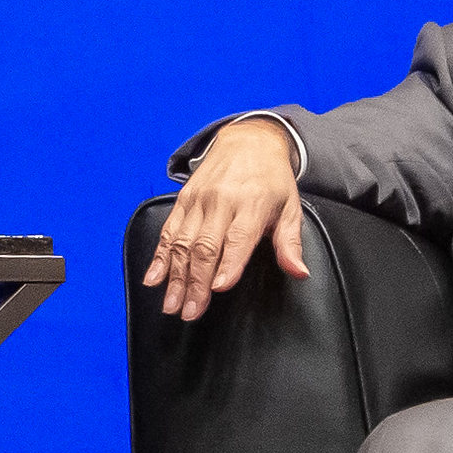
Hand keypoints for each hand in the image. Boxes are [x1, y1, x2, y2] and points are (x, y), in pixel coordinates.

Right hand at [142, 115, 308, 321]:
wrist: (248, 141)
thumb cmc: (271, 180)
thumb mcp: (290, 208)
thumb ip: (290, 243)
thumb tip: (299, 272)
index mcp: (251, 204)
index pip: (237, 238)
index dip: (227, 264)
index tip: (218, 288)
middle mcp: (221, 202)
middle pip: (205, 247)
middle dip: (195, 283)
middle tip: (190, 311)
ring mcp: (198, 200)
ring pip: (183, 243)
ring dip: (175, 277)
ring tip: (171, 305)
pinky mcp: (183, 200)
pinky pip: (169, 232)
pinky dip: (159, 257)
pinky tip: (153, 279)